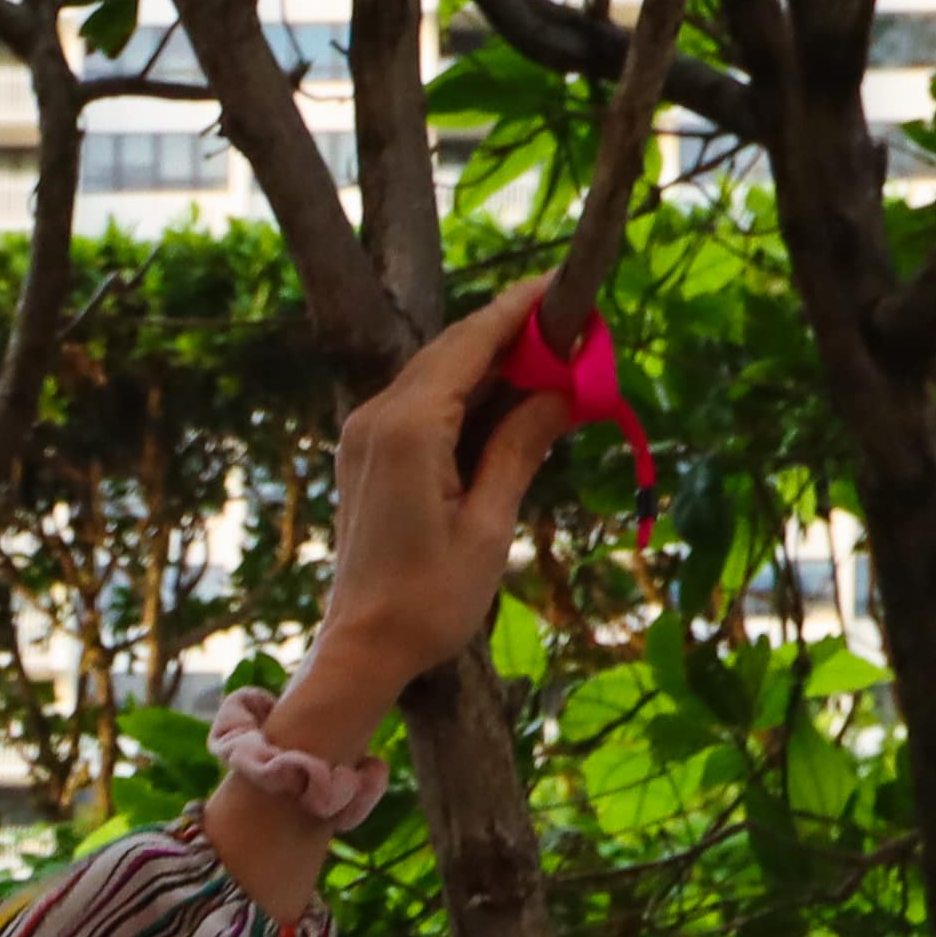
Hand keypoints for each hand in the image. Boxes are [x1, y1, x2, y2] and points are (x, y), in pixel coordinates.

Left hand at [277, 276, 573, 740]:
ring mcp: (363, 432)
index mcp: (409, 428)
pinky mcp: (363, 452)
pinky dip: (463, 391)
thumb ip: (522, 446)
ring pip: (435, 372)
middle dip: (512, 333)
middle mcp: (377, 417)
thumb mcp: (490, 524)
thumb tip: (565, 391)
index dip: (520, 310)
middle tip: (572, 328)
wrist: (363, 649)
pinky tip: (506, 400)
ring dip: (490, 361)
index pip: (471, 342)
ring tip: (551, 361)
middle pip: (452, 348)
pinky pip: (419, 401)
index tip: (563, 287)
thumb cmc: (429, 601)